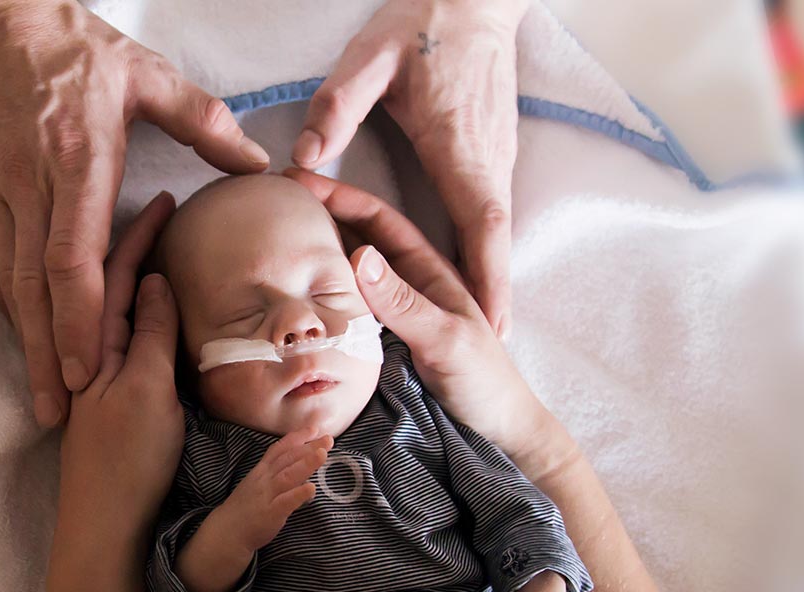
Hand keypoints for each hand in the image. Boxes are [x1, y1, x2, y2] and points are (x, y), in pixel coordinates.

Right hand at [0, 0, 270, 427]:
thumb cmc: (71, 42)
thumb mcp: (144, 74)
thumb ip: (203, 122)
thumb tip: (257, 165)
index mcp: (76, 160)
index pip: (74, 258)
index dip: (81, 320)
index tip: (89, 370)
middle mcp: (30, 182)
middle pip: (37, 285)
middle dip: (48, 353)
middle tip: (61, 411)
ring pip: (7, 276)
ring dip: (23, 338)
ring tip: (40, 393)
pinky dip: (5, 299)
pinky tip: (20, 330)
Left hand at [58, 193, 183, 531]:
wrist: (105, 530)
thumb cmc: (127, 461)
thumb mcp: (146, 388)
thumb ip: (148, 333)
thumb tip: (152, 278)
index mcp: (96, 343)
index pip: (117, 272)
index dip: (143, 234)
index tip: (171, 200)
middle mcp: (90, 354)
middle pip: (108, 285)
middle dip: (134, 245)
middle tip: (166, 211)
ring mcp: (97, 379)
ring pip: (110, 311)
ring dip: (131, 276)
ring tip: (157, 246)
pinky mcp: (108, 403)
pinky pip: (118, 338)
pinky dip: (133, 311)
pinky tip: (145, 311)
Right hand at [216, 429, 332, 551]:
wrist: (227, 532)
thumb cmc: (245, 508)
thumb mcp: (257, 484)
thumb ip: (275, 473)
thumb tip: (298, 465)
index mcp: (261, 471)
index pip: (280, 449)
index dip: (297, 437)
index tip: (314, 428)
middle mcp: (264, 479)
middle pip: (288, 459)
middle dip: (309, 447)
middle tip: (328, 439)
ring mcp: (267, 495)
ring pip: (288, 476)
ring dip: (306, 464)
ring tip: (323, 454)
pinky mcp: (271, 513)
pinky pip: (286, 502)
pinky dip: (298, 494)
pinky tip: (312, 488)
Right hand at [283, 169, 571, 478]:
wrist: (499, 430)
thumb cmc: (484, 382)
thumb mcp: (444, 339)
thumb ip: (404, 303)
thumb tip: (358, 254)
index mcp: (430, 272)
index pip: (379, 220)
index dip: (339, 196)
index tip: (298, 181)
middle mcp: (410, 286)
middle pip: (359, 239)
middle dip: (320, 217)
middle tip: (273, 206)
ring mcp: (397, 314)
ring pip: (351, 275)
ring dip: (316, 257)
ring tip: (273, 245)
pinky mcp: (387, 344)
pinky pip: (349, 310)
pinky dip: (321, 299)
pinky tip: (296, 301)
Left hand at [295, 0, 529, 335]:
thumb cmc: (422, 23)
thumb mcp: (372, 59)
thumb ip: (337, 107)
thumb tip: (307, 155)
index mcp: (459, 148)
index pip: (481, 228)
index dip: (489, 282)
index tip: (494, 329)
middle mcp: (487, 159)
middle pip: (494, 242)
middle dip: (495, 295)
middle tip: (492, 346)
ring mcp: (496, 155)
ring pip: (494, 228)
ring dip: (491, 274)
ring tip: (485, 325)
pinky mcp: (494, 149)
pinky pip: (490, 211)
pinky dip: (486, 248)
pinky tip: (469, 271)